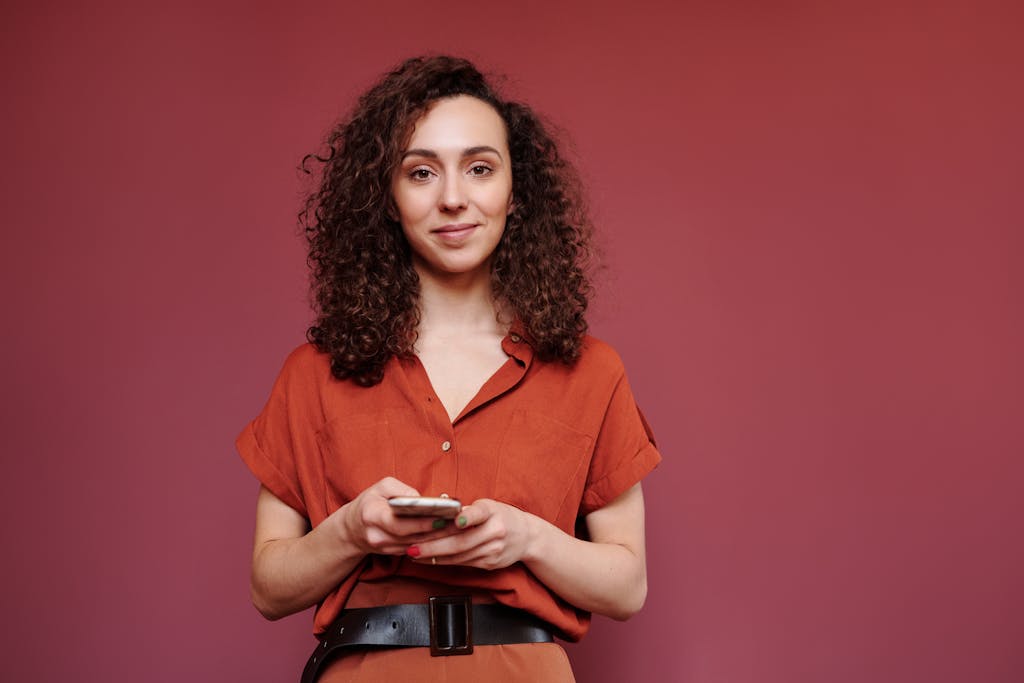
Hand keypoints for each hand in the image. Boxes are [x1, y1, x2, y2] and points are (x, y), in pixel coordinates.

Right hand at [335, 477, 451, 555]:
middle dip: (436, 530)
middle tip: (457, 523)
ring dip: (437, 538)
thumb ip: (401, 490)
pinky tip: (447, 534)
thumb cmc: (371, 502)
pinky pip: (415, 549)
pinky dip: (431, 542)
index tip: (441, 517)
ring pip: (416, 545)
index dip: (421, 522)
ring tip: (457, 528)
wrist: (353, 528)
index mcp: (372, 515)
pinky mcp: (393, 554)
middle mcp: (377, 536)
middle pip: (411, 537)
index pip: (398, 523)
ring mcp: (384, 548)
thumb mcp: (382, 487)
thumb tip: (422, 500)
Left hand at [410, 499, 537, 570]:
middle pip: (461, 541)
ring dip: (434, 556)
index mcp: (493, 512)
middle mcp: (495, 531)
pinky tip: (429, 559)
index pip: (479, 513)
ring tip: (414, 554)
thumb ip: (467, 511)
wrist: (527, 537)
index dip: (467, 517)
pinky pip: (462, 563)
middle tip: (412, 546)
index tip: (456, 520)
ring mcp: (493, 550)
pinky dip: (444, 561)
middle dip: (433, 546)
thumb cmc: (502, 517)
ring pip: (459, 555)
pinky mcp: (489, 563)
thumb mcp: (489, 506)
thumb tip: (437, 513)